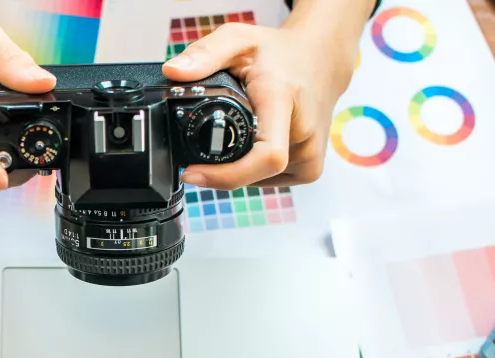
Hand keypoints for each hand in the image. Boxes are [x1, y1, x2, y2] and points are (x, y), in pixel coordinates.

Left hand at [162, 20, 357, 189]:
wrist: (322, 60)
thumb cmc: (281, 53)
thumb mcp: (239, 40)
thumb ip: (205, 53)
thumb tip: (173, 72)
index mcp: (284, 104)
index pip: (266, 156)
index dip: (226, 175)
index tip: (193, 173)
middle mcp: (303, 135)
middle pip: (253, 173)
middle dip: (220, 168)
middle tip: (206, 143)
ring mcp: (310, 157)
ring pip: (257, 180)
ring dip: (238, 166)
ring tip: (242, 131)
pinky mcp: (310, 170)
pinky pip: (269, 180)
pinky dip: (253, 169)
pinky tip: (254, 143)